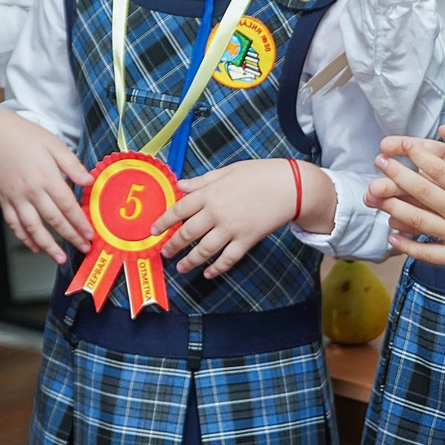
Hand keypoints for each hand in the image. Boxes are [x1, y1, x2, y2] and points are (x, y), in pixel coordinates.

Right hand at [0, 107, 94, 262]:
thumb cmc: (27, 136)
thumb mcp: (54, 144)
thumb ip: (72, 164)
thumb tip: (89, 181)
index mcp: (46, 176)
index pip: (67, 205)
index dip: (80, 222)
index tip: (90, 234)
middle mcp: (31, 190)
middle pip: (53, 219)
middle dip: (70, 236)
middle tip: (83, 249)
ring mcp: (15, 197)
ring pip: (32, 227)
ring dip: (47, 245)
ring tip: (60, 258)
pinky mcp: (4, 199)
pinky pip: (13, 223)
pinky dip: (23, 237)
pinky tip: (34, 247)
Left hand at [162, 158, 331, 278]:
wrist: (290, 187)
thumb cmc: (260, 174)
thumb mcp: (228, 171)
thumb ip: (203, 181)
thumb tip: (181, 186)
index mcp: (210, 193)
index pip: (179, 209)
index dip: (164, 221)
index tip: (154, 231)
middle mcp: (217, 212)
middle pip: (188, 233)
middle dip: (174, 245)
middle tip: (165, 253)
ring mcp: (231, 228)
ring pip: (204, 250)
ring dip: (190, 261)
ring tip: (181, 268)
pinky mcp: (246, 240)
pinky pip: (228, 259)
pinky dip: (217, 268)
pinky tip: (209, 273)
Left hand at [377, 125, 444, 275]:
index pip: (439, 170)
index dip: (417, 155)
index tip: (401, 145)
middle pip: (422, 192)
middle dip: (397, 174)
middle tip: (379, 162)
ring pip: (419, 221)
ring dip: (395, 206)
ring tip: (377, 195)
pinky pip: (428, 253)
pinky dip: (408, 246)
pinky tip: (392, 236)